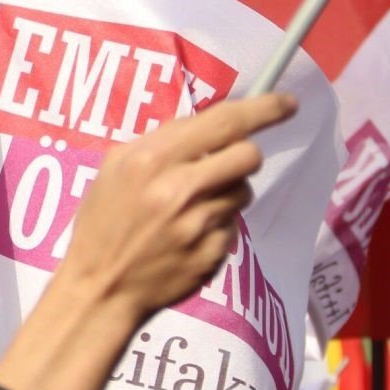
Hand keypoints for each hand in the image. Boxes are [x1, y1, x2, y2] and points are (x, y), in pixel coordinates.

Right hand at [60, 92, 292, 319]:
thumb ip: (160, 143)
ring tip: (191, 206)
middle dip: (243, 154)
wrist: (100, 286)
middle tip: (223, 164)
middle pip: (248, 155)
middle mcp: (180, 189)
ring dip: (226, 192)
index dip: (263, 109)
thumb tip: (204, 126)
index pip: (223, 123)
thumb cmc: (102, 221)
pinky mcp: (213, 253)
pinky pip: (232, 226)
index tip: (288, 103)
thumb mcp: (115, 168)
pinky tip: (187, 236)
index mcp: (152, 159)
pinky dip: (216, 225)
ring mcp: (200, 224)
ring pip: (243, 192)